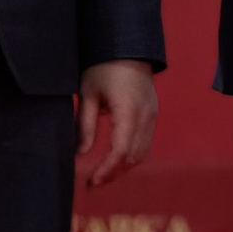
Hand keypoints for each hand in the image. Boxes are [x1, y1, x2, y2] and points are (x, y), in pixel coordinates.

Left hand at [76, 60, 158, 188]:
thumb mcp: (88, 95)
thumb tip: (80, 154)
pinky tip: (115, 160)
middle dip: (113, 174)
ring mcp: (152, 116)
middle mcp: (145, 116)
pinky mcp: (152, 115)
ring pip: (141, 153)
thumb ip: (84, 126)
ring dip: (123, 168)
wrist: (128, 48)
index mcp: (129, 111)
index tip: (90, 182)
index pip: (120, 151)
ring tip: (102, 175)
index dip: (106, 170)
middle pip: (133, 157)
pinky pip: (145, 143)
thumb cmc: (104, 68)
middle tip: (92, 183)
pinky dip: (130, 156)